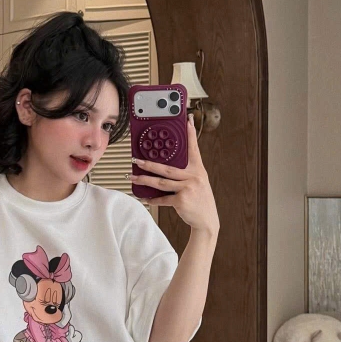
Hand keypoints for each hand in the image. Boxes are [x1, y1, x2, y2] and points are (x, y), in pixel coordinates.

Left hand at [130, 114, 218, 232]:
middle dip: (149, 163)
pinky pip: (163, 198)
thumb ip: (186, 173)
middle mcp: (194, 176)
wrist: (207, 221)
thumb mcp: (198, 182)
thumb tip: (165, 168)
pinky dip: (153, 199)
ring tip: (133, 177)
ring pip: (161, 182)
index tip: (187, 120)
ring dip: (144, 180)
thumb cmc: (200, 200)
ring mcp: (188, 188)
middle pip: (167, 167)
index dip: (190, 133)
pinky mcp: (181, 200)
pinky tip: (145, 197)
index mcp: (198, 169)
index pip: (194, 148)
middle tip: (136, 159)